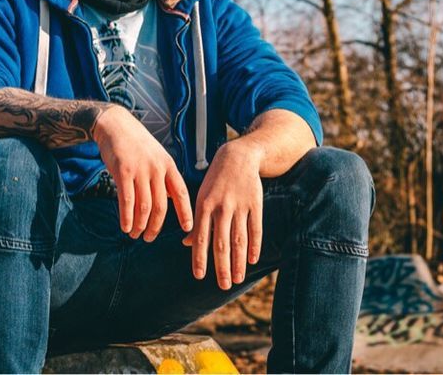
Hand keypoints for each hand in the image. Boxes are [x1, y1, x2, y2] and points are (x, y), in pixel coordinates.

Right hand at [92, 106, 193, 240]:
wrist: (116, 125)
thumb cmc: (136, 144)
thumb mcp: (157, 156)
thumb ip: (164, 177)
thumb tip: (170, 200)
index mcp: (168, 165)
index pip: (182, 193)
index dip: (186, 213)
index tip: (188, 229)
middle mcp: (157, 169)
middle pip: (161, 207)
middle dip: (156, 227)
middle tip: (149, 238)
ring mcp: (140, 170)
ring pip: (144, 207)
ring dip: (140, 225)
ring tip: (135, 234)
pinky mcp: (123, 171)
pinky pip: (126, 201)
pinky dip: (127, 218)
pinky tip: (125, 227)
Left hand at [182, 140, 263, 289]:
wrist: (239, 156)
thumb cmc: (216, 180)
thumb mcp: (201, 195)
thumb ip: (197, 220)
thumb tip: (187, 244)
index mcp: (204, 205)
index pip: (201, 237)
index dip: (200, 258)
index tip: (199, 276)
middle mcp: (221, 207)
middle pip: (221, 242)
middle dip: (222, 266)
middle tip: (223, 286)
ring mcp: (239, 206)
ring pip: (239, 239)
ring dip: (239, 261)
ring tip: (238, 279)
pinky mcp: (255, 204)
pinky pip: (256, 229)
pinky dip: (255, 245)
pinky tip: (253, 260)